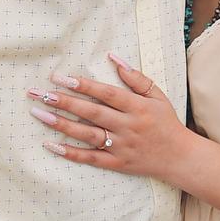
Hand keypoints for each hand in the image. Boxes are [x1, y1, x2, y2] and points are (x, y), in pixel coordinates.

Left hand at [27, 54, 188, 180]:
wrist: (180, 157)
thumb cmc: (166, 122)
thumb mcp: (157, 95)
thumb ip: (136, 77)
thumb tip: (114, 57)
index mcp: (137, 107)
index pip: (106, 94)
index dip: (83, 85)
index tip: (61, 78)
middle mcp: (127, 126)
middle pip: (92, 113)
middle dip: (64, 102)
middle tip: (40, 93)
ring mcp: (121, 146)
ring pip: (87, 135)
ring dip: (62, 125)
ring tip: (39, 114)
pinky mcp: (117, 163)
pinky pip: (91, 158)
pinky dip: (71, 153)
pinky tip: (51, 145)